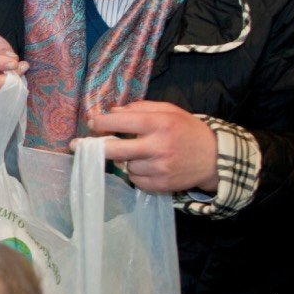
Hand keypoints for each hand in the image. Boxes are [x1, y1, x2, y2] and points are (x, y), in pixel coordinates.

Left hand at [84, 101, 217, 193]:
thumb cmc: (186, 130)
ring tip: (140, 154)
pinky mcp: (161, 185)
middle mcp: (158, 146)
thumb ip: (139, 108)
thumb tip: (111, 112)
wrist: (214, 158)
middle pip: (115, 150)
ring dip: (125, 160)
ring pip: (125, 166)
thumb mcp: (168, 111)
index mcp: (159, 124)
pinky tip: (147, 166)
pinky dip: (136, 173)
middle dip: (95, 147)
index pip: (122, 122)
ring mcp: (160, 168)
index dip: (101, 122)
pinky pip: (135, 180)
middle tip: (78, 146)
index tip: (92, 123)